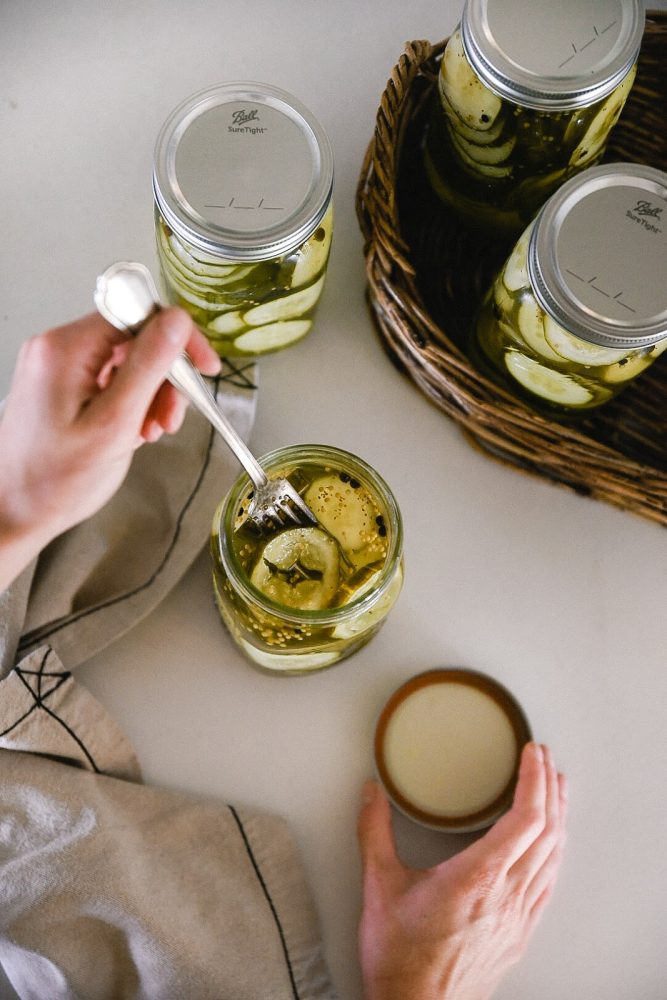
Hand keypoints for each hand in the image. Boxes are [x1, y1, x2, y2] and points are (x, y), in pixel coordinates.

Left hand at [0, 309, 219, 588]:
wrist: (14, 512)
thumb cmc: (56, 481)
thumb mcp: (113, 425)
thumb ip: (147, 368)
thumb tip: (177, 320)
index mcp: (65, 348)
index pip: (136, 312)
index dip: (177, 337)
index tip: (203, 368)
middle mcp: (58, 348)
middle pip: (134, 338)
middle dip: (163, 377)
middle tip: (171, 419)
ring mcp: (58, 366)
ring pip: (127, 361)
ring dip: (151, 394)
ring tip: (151, 432)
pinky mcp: (61, 385)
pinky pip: (111, 379)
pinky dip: (131, 403)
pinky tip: (134, 431)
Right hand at [357, 742, 566, 999]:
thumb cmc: (401, 958)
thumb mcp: (379, 886)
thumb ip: (373, 831)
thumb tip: (371, 794)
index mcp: (479, 877)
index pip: (526, 818)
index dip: (534, 780)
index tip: (532, 754)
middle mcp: (507, 895)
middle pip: (547, 831)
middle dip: (549, 787)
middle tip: (543, 759)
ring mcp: (518, 917)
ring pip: (553, 856)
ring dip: (557, 816)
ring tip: (555, 790)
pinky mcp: (519, 934)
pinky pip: (548, 883)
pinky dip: (553, 852)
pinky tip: (550, 846)